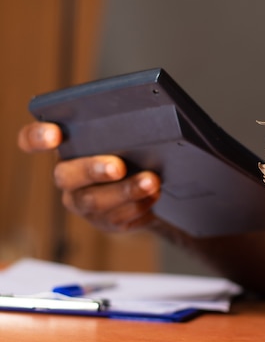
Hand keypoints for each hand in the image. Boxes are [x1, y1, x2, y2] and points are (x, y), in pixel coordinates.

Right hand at [17, 122, 160, 232]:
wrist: (154, 185)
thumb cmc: (135, 151)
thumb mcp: (127, 136)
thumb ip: (121, 128)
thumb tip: (138, 119)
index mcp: (66, 147)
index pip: (32, 140)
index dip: (36, 137)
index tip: (54, 134)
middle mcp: (68, 177)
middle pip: (67, 176)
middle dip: (93, 170)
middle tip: (118, 166)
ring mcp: (84, 203)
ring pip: (95, 201)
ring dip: (126, 191)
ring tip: (151, 181)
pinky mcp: (106, 222)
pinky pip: (117, 218)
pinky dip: (139, 206)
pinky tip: (154, 195)